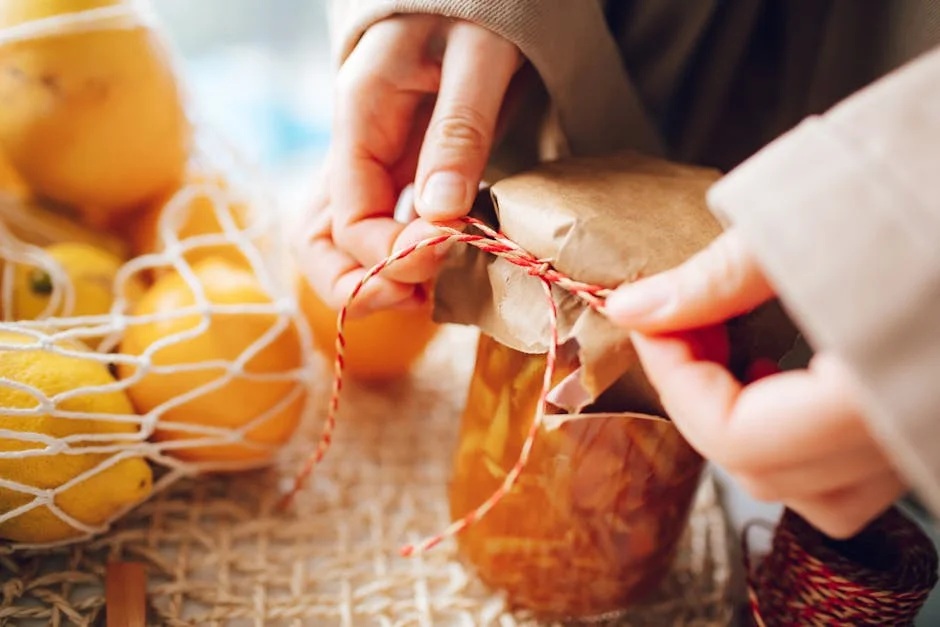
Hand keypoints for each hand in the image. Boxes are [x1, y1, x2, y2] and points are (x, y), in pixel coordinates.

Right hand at [299, 16, 519, 316]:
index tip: (444, 253)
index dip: (389, 251)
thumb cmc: (481, 7)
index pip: (349, 213)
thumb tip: (439, 216)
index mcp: (360, 112)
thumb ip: (456, 133)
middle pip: (321, 239)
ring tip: (425, 300)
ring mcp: (374, 161)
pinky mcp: (400, 170)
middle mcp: (355, 144)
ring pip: (343, 242)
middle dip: (363, 283)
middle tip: (419, 303)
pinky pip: (381, 228)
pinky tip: (436, 271)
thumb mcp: (478, 58)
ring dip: (376, 281)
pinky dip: (400, 262)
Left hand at [605, 229, 905, 538]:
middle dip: (699, 398)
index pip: (735, 435)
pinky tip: (783, 368)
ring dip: (748, 431)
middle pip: (762, 470)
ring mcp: (930, 436)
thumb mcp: (810, 220)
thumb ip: (714, 281)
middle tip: (684, 327)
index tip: (654, 319)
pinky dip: (798, 436)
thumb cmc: (932, 184)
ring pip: (812, 491)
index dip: (675, 377)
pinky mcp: (935, 421)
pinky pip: (854, 472)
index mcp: (883, 392)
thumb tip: (635, 307)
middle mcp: (914, 431)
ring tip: (733, 352)